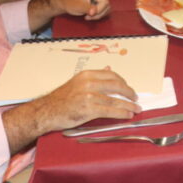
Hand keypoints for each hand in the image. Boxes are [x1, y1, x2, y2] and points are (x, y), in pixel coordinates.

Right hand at [24, 68, 139, 133]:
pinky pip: (110, 111)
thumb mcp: (77, 82)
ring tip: (135, 108)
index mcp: (87, 75)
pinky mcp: (89, 109)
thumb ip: (94, 76)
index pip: (111, 75)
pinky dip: (122, 113)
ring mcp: (89, 96)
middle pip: (117, 86)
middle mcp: (89, 83)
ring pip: (115, 100)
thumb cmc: (61, 99)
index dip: (123, 82)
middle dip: (129, 93)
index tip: (128, 87)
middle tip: (135, 98)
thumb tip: (108, 68)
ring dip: (129, 105)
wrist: (46, 112)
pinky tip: (127, 114)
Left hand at [55, 0, 110, 19]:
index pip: (105, 2)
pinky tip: (91, 13)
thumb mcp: (79, 6)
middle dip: (98, 14)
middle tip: (88, 16)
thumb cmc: (71, 2)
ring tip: (88, 15)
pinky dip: (98, 13)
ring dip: (98, 15)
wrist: (66, 1)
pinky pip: (104, 8)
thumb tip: (94, 12)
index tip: (89, 15)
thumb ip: (88, 9)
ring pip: (107, 8)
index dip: (99, 10)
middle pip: (107, 5)